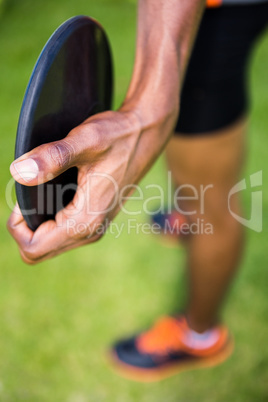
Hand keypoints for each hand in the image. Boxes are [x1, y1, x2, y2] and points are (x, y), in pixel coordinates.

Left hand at [7, 0, 204, 263]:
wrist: (146, 134)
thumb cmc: (118, 136)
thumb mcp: (85, 141)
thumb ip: (52, 157)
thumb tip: (18, 172)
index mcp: (85, 220)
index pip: (34, 247)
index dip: (17, 226)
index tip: (21, 197)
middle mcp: (91, 231)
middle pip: (39, 251)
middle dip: (24, 227)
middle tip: (30, 193)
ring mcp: (95, 227)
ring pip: (50, 244)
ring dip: (36, 223)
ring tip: (41, 191)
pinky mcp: (96, 218)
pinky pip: (62, 234)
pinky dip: (49, 220)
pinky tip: (54, 193)